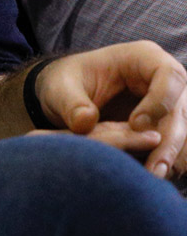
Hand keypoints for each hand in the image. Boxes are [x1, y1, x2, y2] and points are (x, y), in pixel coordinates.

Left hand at [36, 42, 186, 176]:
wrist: (67, 96)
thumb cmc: (66, 83)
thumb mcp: (61, 87)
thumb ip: (71, 103)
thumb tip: (85, 122)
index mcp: (143, 58)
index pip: (170, 76)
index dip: (159, 101)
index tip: (135, 125)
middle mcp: (165, 80)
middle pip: (183, 110)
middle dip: (171, 141)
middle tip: (155, 169)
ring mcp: (172, 104)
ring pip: (185, 132)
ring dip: (173, 156)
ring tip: (154, 177)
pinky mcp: (168, 127)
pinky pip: (178, 146)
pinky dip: (168, 161)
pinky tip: (151, 176)